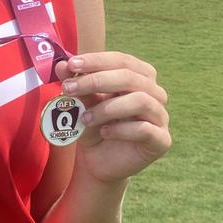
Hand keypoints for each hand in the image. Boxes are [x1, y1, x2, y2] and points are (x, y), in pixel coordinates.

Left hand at [55, 52, 170, 183]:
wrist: (98, 162)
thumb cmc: (93, 126)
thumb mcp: (81, 103)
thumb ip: (75, 83)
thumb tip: (61, 65)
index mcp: (139, 76)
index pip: (121, 60)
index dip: (96, 60)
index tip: (71, 64)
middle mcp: (155, 93)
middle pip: (130, 77)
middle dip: (96, 81)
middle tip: (69, 88)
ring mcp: (160, 116)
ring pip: (140, 101)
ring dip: (107, 108)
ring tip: (84, 119)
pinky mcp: (162, 140)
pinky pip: (144, 129)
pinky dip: (120, 129)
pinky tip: (104, 132)